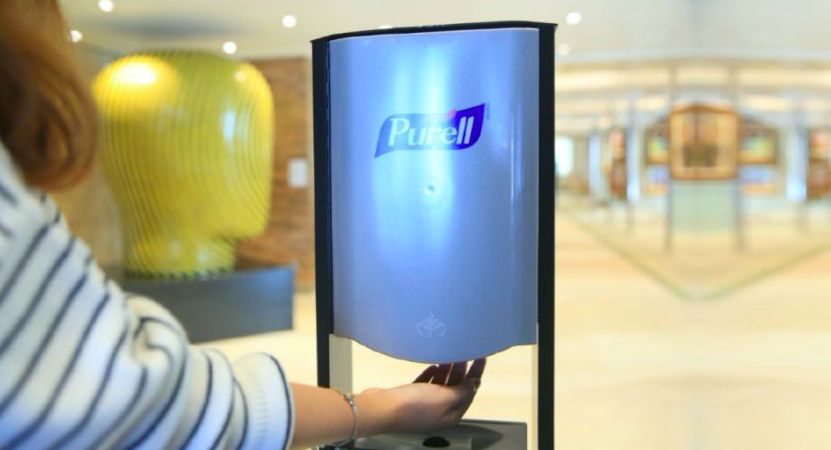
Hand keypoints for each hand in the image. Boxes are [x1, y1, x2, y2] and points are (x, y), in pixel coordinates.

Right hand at [358, 359, 485, 433]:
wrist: (383, 408)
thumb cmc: (417, 404)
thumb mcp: (446, 397)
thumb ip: (462, 391)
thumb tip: (474, 384)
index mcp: (451, 414)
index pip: (469, 392)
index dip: (476, 374)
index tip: (481, 356)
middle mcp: (439, 411)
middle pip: (456, 388)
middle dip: (462, 370)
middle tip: (466, 350)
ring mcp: (424, 405)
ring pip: (441, 385)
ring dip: (447, 369)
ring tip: (450, 353)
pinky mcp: (410, 397)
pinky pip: (426, 384)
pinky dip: (432, 374)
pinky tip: (433, 364)